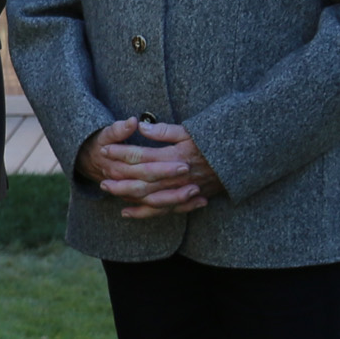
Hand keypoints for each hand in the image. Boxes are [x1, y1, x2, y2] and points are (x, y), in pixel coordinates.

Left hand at [80, 119, 222, 218]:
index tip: (105, 148)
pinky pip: (162, 210)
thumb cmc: (212, 143)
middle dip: (119, 177)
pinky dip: (143, 212)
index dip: (122, 152)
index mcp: (175, 157)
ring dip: (127, 194)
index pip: (142, 155)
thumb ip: (164, 131)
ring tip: (108, 190)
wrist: (238, 161)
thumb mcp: (190, 132)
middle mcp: (177, 176)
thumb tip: (140, 126)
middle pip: (142, 179)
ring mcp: (181, 190)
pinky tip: (126, 212)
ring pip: (149, 196)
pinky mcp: (186, 200)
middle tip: (101, 174)